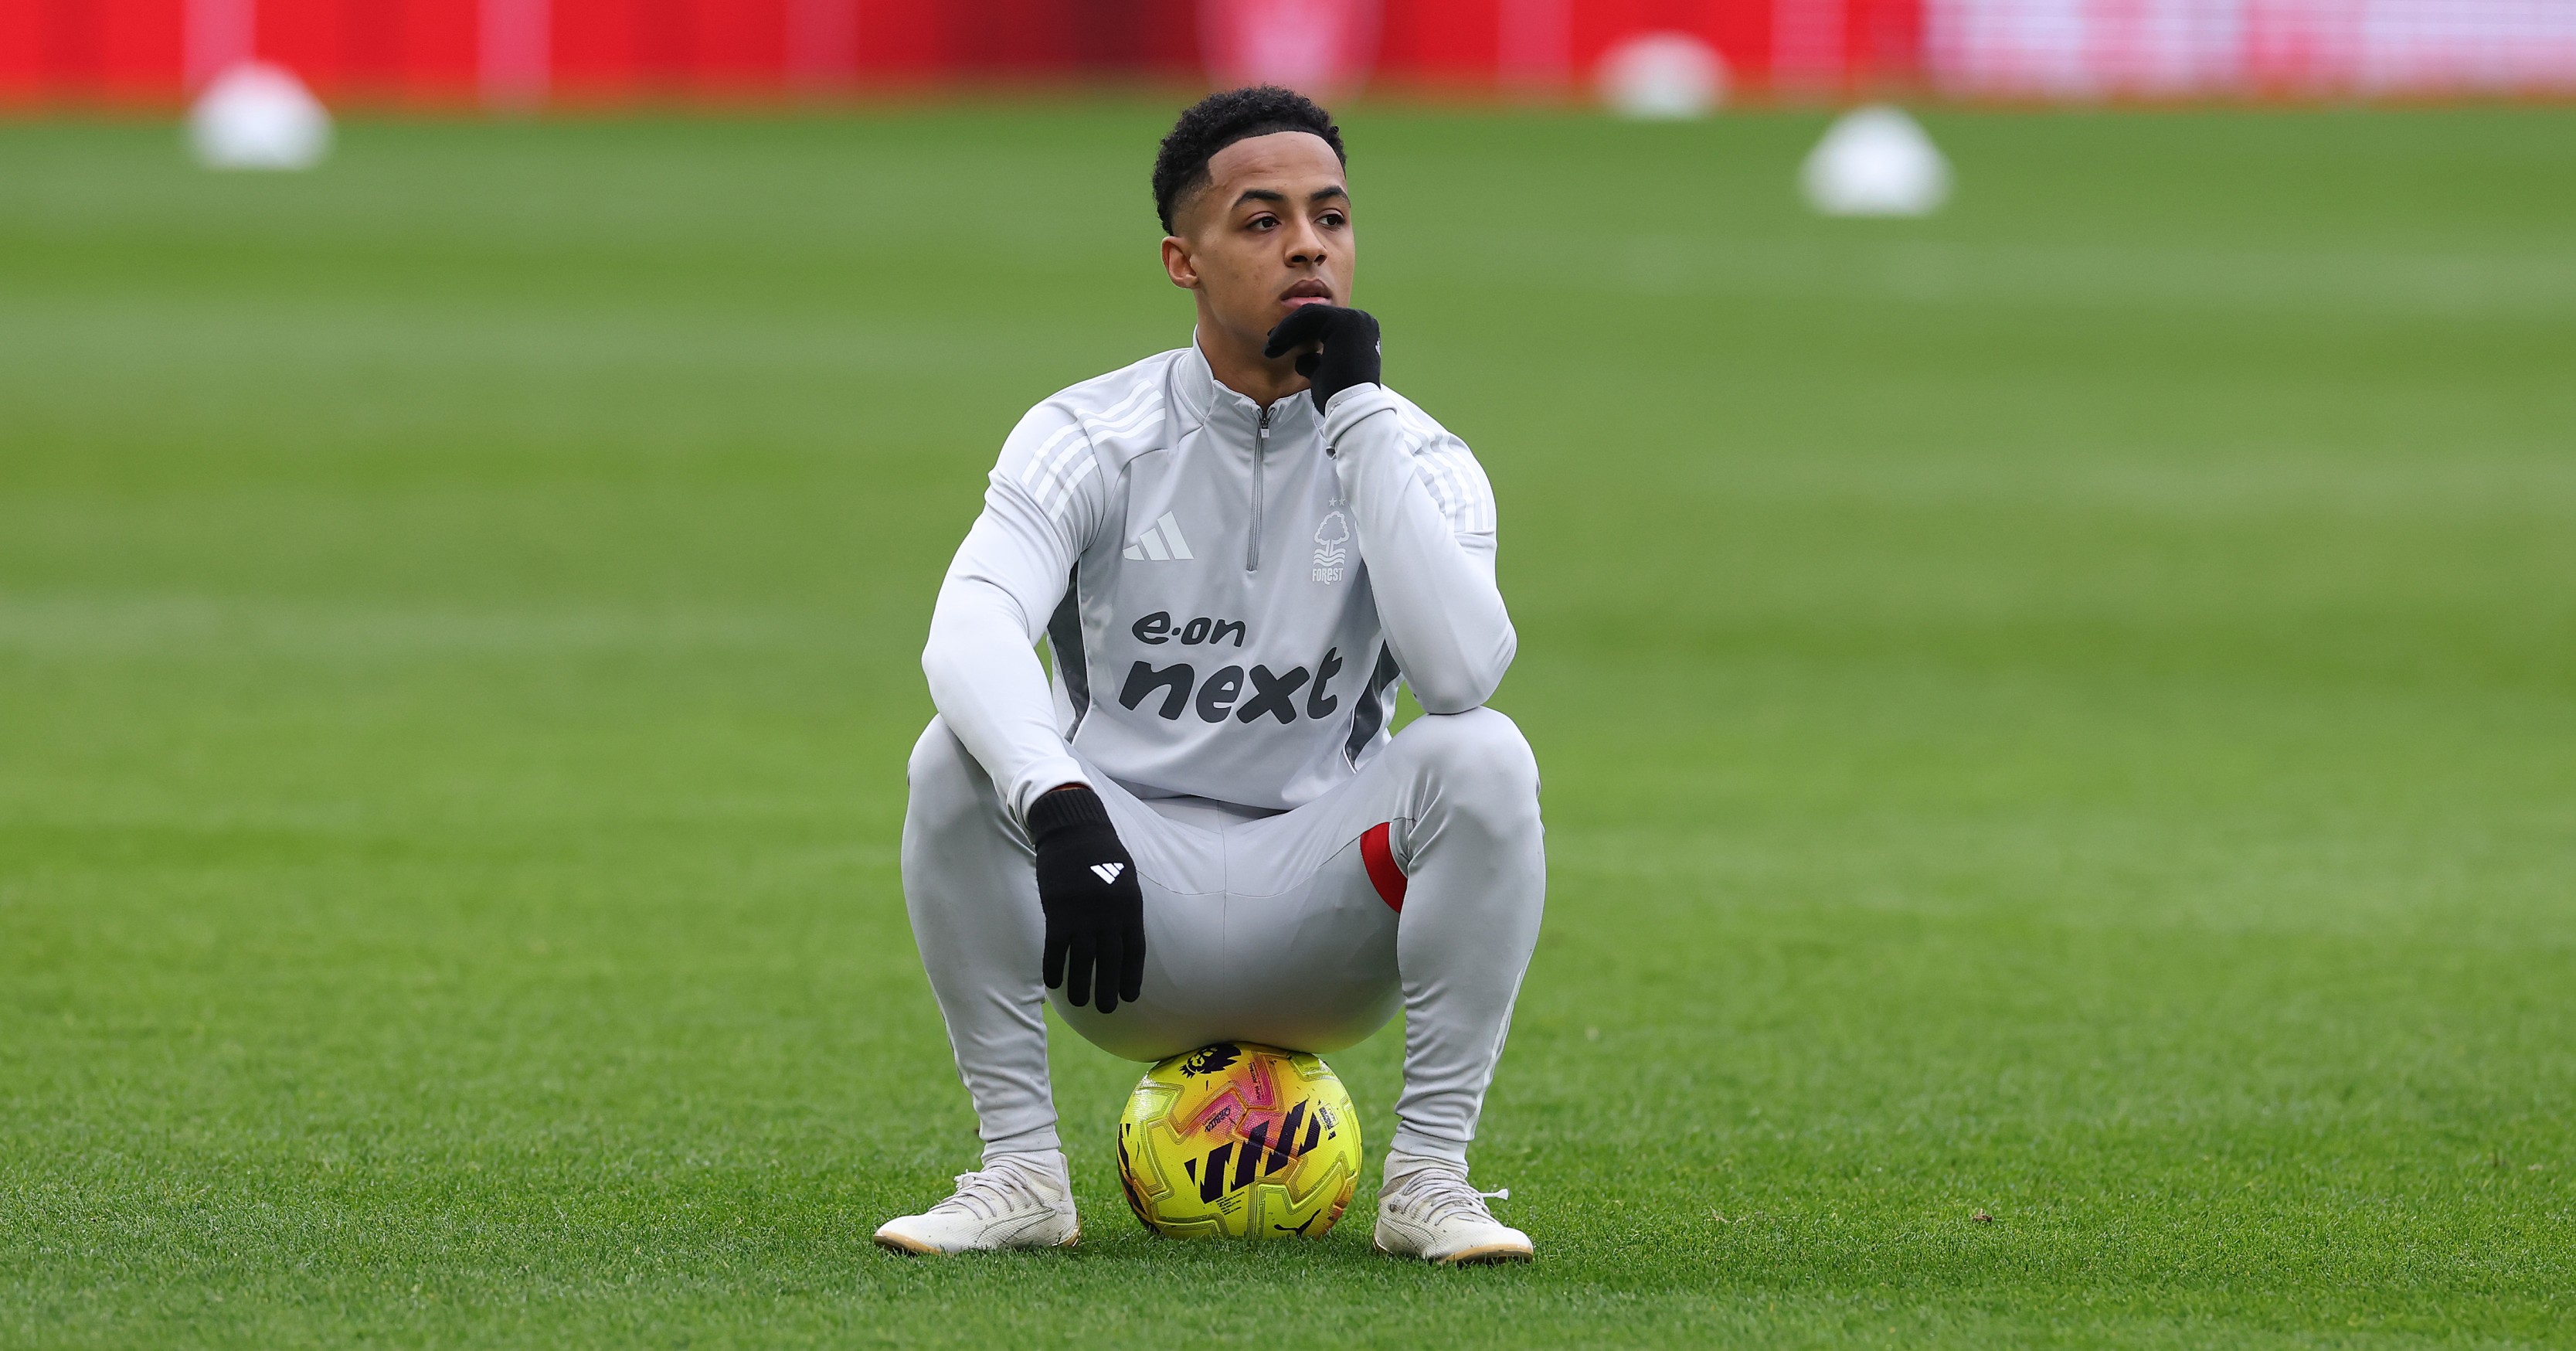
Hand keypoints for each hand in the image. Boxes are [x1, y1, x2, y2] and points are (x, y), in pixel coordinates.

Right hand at [1026, 785, 1144, 1012]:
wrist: (1073, 830)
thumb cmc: (1101, 852)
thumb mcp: (1125, 877)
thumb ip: (1125, 907)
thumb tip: (1124, 934)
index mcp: (1129, 906)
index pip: (1133, 950)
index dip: (1131, 975)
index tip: (1129, 996)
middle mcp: (1109, 915)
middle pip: (1109, 960)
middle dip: (1108, 987)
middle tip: (1106, 1009)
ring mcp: (1083, 915)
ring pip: (1083, 959)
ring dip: (1081, 984)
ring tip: (1081, 1002)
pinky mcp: (1058, 911)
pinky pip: (1056, 947)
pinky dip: (1054, 966)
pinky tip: (1053, 983)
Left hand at [1263, 305, 1380, 412]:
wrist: (1351, 408)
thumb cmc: (1339, 396)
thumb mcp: (1326, 372)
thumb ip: (1316, 360)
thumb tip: (1302, 358)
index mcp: (1360, 333)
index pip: (1323, 325)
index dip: (1297, 333)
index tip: (1278, 346)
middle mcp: (1361, 321)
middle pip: (1317, 317)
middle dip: (1290, 329)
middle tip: (1271, 344)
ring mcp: (1355, 319)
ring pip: (1310, 315)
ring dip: (1286, 329)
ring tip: (1271, 347)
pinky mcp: (1344, 321)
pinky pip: (1308, 316)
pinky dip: (1288, 328)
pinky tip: (1275, 342)